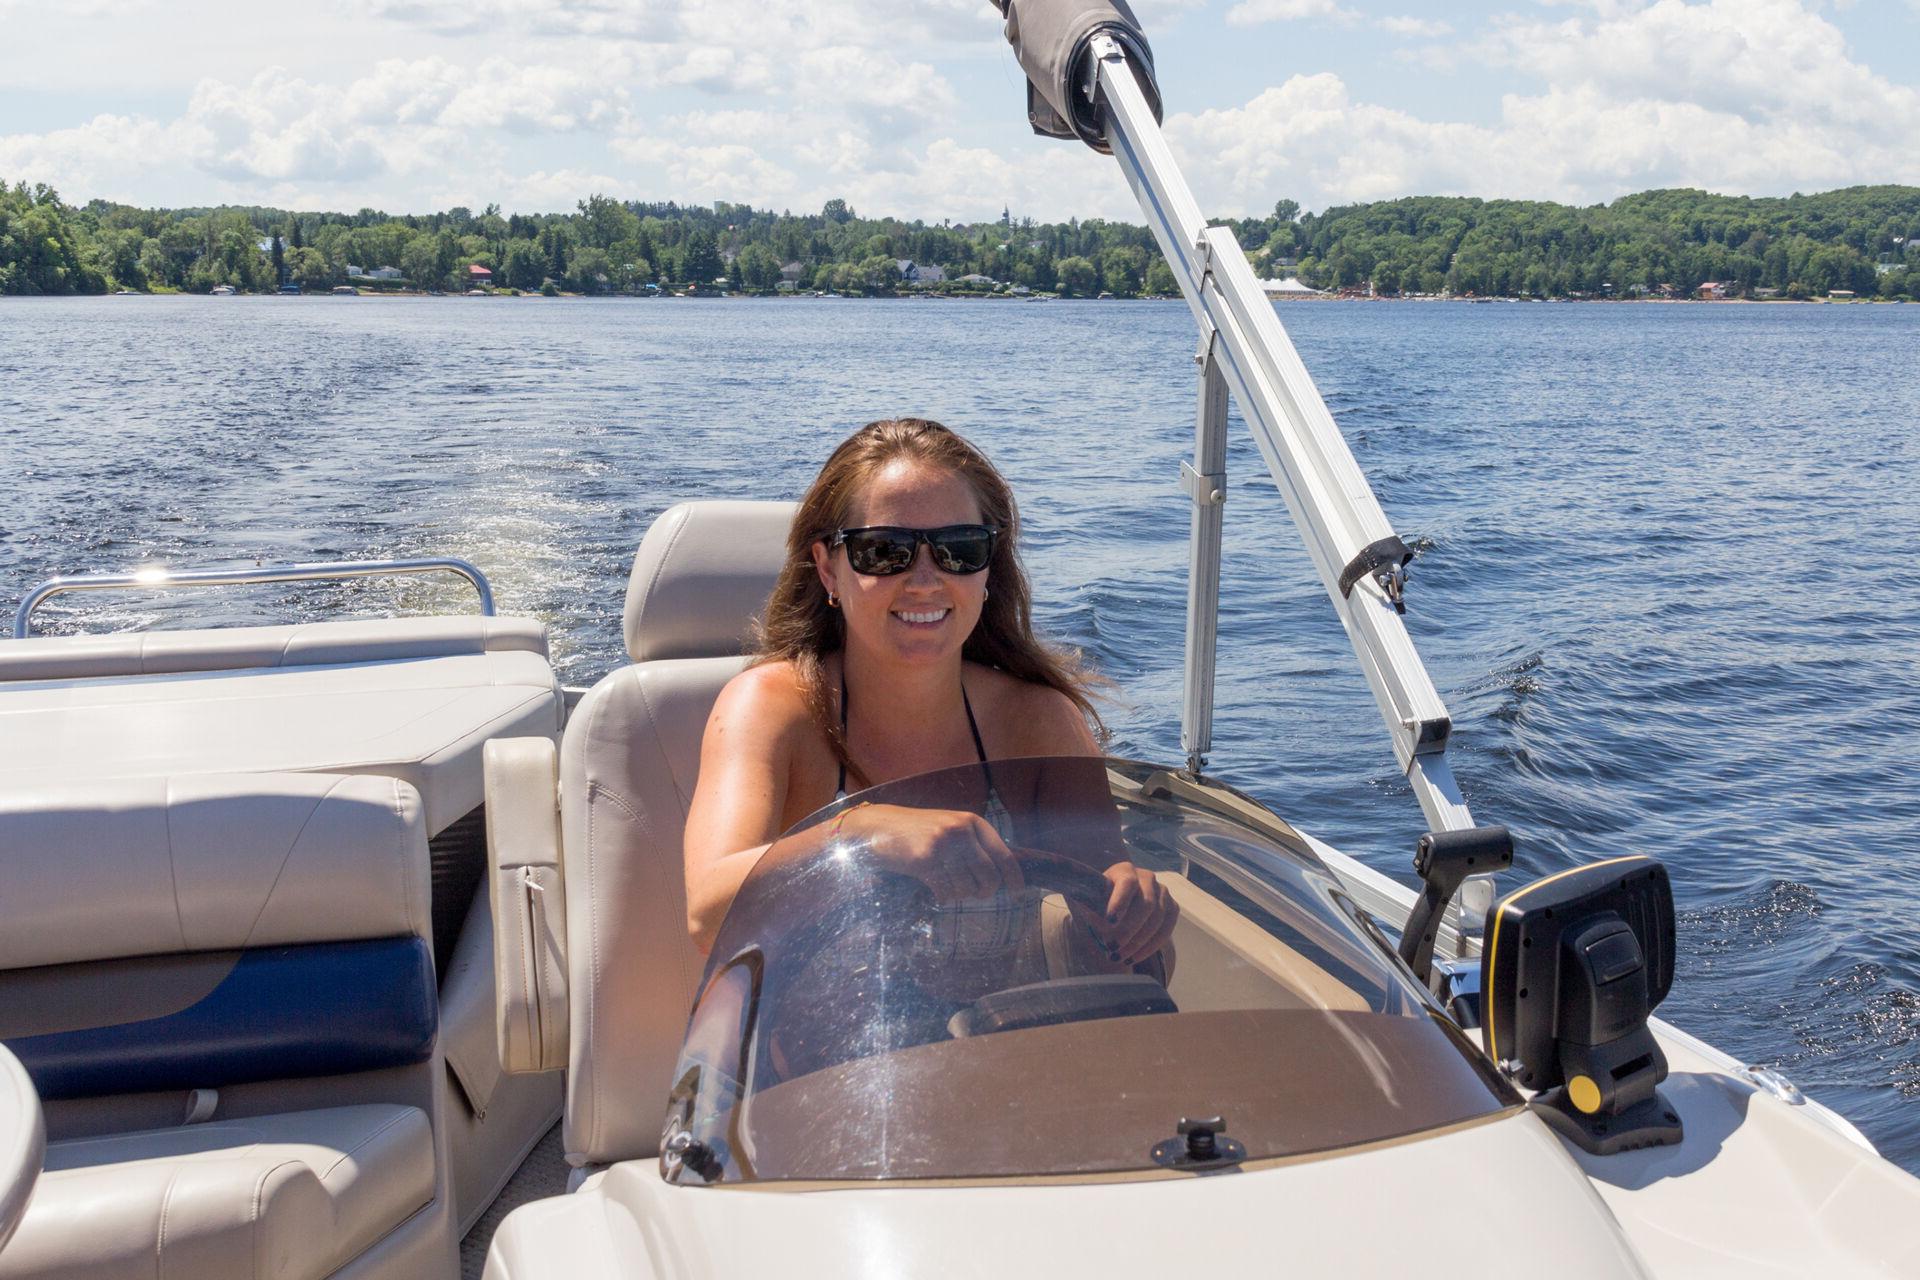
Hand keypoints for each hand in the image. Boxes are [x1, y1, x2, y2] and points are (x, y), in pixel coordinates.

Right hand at [841, 804, 1024, 904]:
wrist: (880, 828)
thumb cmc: (919, 832)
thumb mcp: (951, 828)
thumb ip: (975, 846)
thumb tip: (1004, 876)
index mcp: (972, 822)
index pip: (1004, 855)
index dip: (1014, 877)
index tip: (1018, 892)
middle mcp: (960, 831)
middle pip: (989, 877)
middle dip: (984, 891)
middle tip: (974, 892)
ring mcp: (943, 845)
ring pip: (967, 888)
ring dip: (958, 893)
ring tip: (945, 881)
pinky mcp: (925, 861)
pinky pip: (946, 892)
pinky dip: (942, 895)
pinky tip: (933, 884)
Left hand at [1089, 862, 1178, 965]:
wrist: (1117, 909)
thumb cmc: (1101, 903)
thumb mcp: (1091, 902)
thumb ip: (1091, 906)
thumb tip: (1097, 918)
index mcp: (1125, 871)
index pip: (1127, 883)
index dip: (1120, 901)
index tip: (1110, 921)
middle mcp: (1147, 877)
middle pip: (1146, 904)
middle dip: (1129, 929)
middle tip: (1113, 947)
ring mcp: (1162, 892)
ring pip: (1158, 919)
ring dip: (1138, 942)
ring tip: (1120, 956)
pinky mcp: (1172, 908)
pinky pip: (1166, 929)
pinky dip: (1150, 947)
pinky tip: (1134, 957)